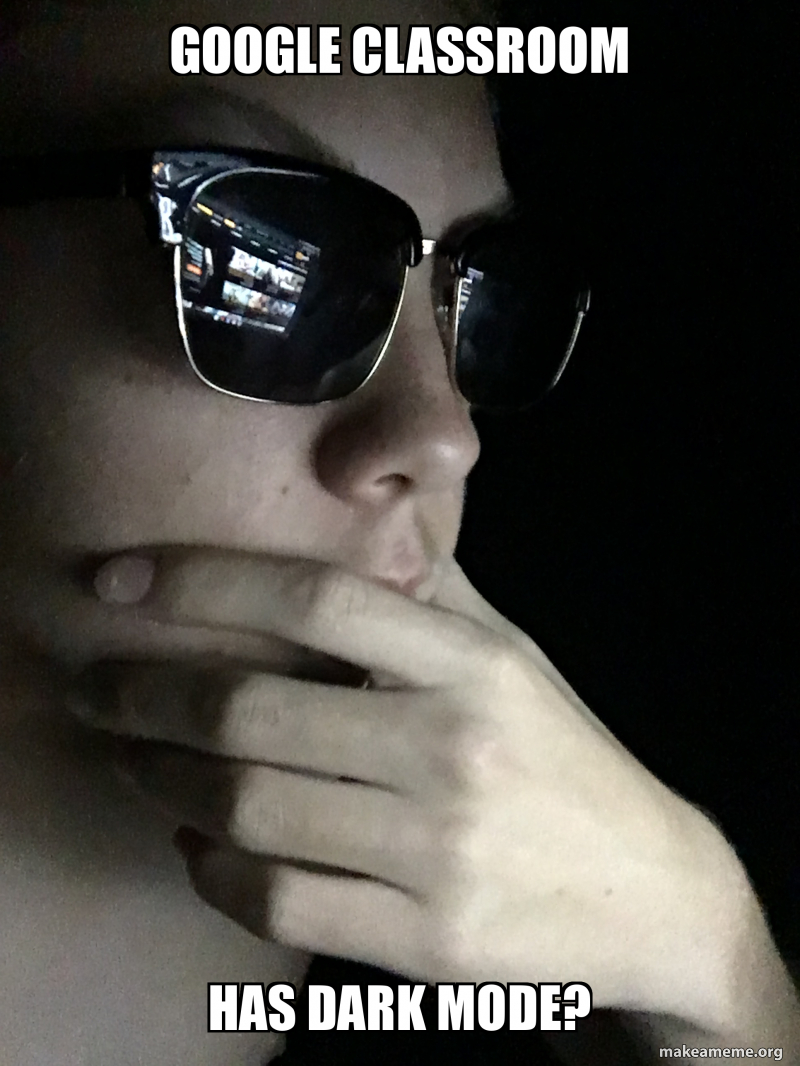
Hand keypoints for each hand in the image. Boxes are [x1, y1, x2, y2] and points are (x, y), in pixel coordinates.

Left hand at [73, 549, 756, 1027]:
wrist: (649, 893)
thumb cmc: (561, 757)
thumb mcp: (514, 656)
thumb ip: (435, 587)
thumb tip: (365, 510)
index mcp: (474, 664)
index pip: (319, 597)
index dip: (204, 580)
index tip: (118, 581)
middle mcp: (454, 749)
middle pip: (256, 711)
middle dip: (147, 696)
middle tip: (96, 689)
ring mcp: (440, 853)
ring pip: (250, 812)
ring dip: (165, 783)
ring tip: (133, 761)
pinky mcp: (427, 942)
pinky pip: (277, 903)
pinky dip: (210, 873)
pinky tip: (196, 846)